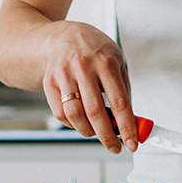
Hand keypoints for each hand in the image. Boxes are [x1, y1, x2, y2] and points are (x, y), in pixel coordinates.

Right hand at [40, 20, 139, 153]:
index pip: (119, 102)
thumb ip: (123, 89)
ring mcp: (63, 74)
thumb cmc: (94, 50)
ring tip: (96, 133)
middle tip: (115, 146)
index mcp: (105, 62)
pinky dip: (72, 124)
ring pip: (74, 115)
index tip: (132, 142)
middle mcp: (83, 67)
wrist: (63, 36)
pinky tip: (80, 121)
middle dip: (107, 136)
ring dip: (88, 131)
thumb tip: (131, 120)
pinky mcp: (49, 82)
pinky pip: (60, 112)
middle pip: (95, 112)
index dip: (127, 126)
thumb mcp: (116, 61)